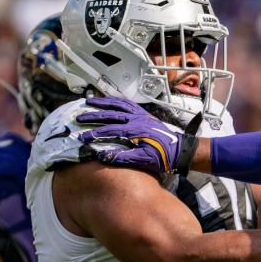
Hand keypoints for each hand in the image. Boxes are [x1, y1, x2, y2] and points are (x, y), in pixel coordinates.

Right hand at [77, 97, 198, 173]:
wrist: (181, 150)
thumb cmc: (164, 157)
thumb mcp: (143, 161)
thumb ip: (123, 158)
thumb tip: (103, 156)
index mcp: (135, 131)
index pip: (110, 130)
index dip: (95, 133)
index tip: (83, 137)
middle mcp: (137, 120)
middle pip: (111, 115)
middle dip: (94, 116)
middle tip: (79, 117)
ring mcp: (141, 115)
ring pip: (119, 105)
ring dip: (103, 103)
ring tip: (89, 102)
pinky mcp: (145, 114)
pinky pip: (129, 104)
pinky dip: (117, 101)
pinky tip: (110, 101)